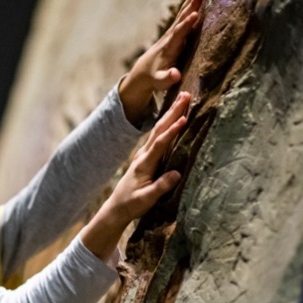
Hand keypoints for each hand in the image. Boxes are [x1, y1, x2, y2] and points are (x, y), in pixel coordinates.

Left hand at [81, 91, 190, 261]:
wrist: (117, 208)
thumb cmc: (132, 204)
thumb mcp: (147, 199)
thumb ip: (161, 187)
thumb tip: (177, 174)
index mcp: (144, 164)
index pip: (159, 144)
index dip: (172, 131)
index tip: (184, 119)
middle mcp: (143, 155)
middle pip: (159, 129)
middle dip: (173, 112)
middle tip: (185, 95)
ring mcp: (144, 155)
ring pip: (158, 130)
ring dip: (171, 114)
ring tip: (182, 99)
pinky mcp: (146, 157)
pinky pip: (158, 136)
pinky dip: (167, 124)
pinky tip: (173, 117)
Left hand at [118, 0, 204, 123]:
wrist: (143, 72)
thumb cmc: (153, 78)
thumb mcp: (159, 81)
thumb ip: (167, 78)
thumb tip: (176, 75)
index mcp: (169, 47)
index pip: (178, 34)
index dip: (186, 25)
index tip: (195, 15)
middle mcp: (170, 36)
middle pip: (181, 18)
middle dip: (191, 4)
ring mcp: (172, 32)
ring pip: (183, 13)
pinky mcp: (175, 31)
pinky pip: (184, 14)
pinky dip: (191, 3)